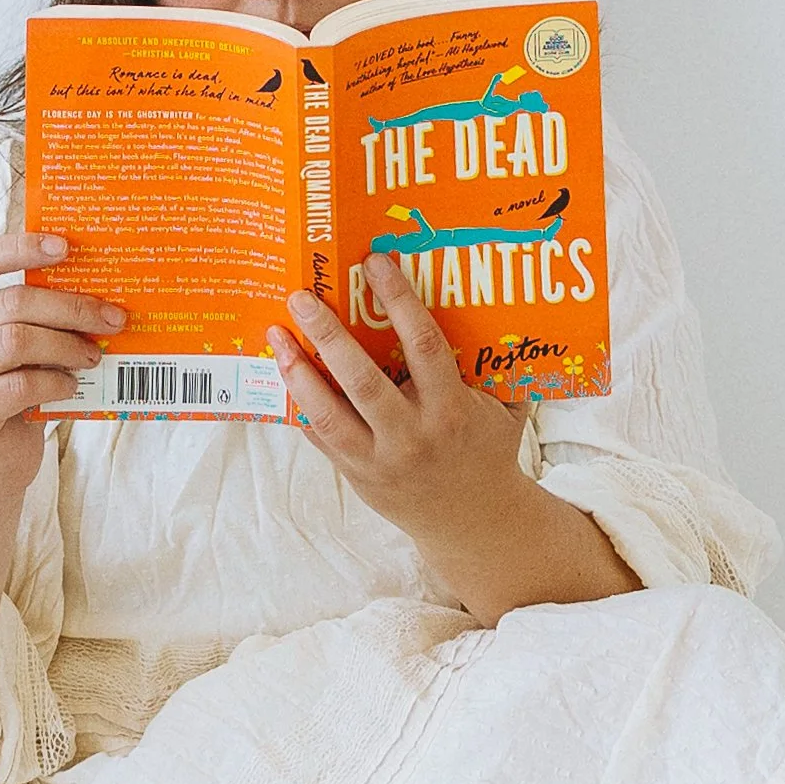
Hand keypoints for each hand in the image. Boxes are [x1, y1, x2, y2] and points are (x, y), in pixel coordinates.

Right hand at [0, 233, 126, 492]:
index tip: (66, 246)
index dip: (20, 248)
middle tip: (112, 318)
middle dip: (70, 308)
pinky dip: (54, 382)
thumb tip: (96, 286)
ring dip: (66, 347)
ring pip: (15, 342)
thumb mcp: (17, 342)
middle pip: (11, 304)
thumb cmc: (9, 387)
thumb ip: (35, 313)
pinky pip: (18, 386)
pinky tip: (70, 385)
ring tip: (93, 356)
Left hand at [272, 253, 526, 549]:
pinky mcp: (356, 474)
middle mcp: (412, 436)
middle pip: (362, 380)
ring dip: (297, 372)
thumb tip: (501, 304)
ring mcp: (379, 459)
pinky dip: (298, 406)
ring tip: (277, 334)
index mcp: (452, 410)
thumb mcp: (507, 409)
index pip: (423, 345)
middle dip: (328, 334)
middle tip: (303, 295)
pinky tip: (282, 374)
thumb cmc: (489, 451)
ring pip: (328, 414)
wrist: (473, 521)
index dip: (399, 300)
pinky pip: (320, 438)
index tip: (376, 262)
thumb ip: (502, 366)